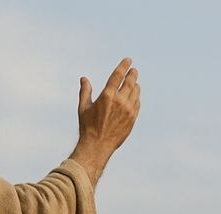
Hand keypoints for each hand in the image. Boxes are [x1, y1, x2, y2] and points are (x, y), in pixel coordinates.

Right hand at [70, 58, 140, 183]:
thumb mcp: (83, 107)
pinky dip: (136, 98)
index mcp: (107, 96)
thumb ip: (85, 91)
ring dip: (135, 85)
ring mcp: (128, 110)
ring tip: (135, 83)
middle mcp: (120, 101)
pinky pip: (137, 104)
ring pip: (136, 92)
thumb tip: (84, 78)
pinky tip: (135, 96)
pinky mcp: (132, 119)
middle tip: (134, 70)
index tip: (128, 60)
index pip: (118, 75)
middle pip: (130, 82)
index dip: (124, 66)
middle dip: (133, 74)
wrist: (97, 146)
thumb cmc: (87, 126)